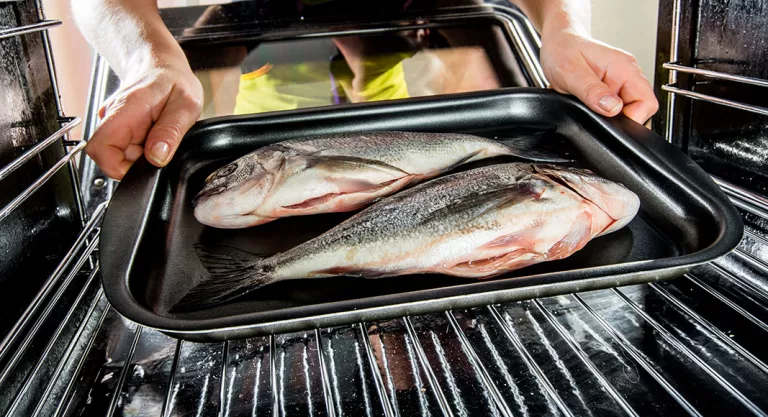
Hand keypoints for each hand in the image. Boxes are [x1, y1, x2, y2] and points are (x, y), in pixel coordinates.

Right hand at [87, 57, 202, 179]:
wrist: (163, 66)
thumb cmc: (175, 80)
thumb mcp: (185, 105)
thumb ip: (171, 131)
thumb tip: (157, 157)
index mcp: (125, 110)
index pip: (100, 150)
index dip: (118, 168)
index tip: (144, 168)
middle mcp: (113, 117)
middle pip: (109, 157)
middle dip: (136, 163)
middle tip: (160, 147)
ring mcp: (113, 123)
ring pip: (120, 155)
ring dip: (141, 156)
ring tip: (159, 136)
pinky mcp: (118, 128)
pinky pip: (126, 150)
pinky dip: (142, 150)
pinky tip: (153, 134)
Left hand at [540, 29, 658, 123]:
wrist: (557, 42)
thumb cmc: (563, 49)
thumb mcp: (571, 72)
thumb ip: (592, 91)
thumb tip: (613, 108)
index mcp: (624, 68)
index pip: (647, 102)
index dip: (633, 118)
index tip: (611, 122)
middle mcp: (626, 75)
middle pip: (639, 110)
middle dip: (617, 119)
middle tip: (593, 112)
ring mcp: (619, 83)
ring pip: (625, 112)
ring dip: (607, 115)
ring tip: (586, 104)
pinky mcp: (610, 89)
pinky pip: (613, 109)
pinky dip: (600, 112)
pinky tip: (586, 104)